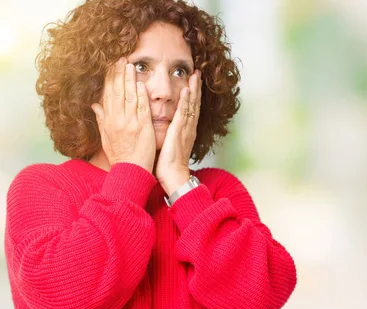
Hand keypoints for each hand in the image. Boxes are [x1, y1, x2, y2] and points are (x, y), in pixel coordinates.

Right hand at [91, 58, 155, 172]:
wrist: (130, 171)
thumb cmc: (120, 156)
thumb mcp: (106, 138)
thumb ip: (101, 119)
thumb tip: (95, 105)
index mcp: (108, 121)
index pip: (108, 95)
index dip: (109, 79)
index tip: (110, 66)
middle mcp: (117, 119)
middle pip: (116, 92)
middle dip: (118, 74)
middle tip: (120, 58)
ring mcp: (130, 122)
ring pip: (129, 97)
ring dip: (129, 80)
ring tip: (130, 65)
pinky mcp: (142, 127)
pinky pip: (141, 108)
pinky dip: (141, 95)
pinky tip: (140, 84)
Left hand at [156, 70, 201, 193]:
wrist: (174, 177)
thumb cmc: (170, 165)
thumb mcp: (171, 146)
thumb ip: (171, 135)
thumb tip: (168, 128)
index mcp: (186, 131)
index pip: (191, 109)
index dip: (193, 95)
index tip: (193, 82)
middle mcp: (188, 128)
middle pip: (194, 104)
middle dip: (196, 88)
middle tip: (198, 73)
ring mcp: (185, 130)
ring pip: (192, 106)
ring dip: (193, 90)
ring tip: (195, 76)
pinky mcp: (179, 132)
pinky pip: (183, 114)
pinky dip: (186, 102)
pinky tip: (186, 91)